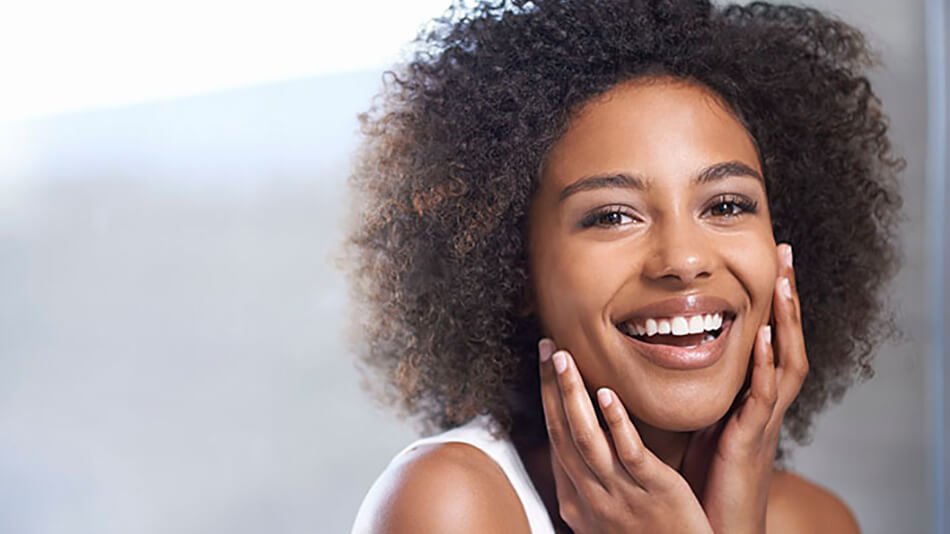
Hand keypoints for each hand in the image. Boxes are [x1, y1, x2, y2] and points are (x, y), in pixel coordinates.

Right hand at [539, 338, 713, 533]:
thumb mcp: (606, 516)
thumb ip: (592, 480)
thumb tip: (581, 443)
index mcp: (577, 498)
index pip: (555, 438)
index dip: (547, 397)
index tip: (547, 361)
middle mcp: (592, 495)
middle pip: (563, 433)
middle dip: (552, 387)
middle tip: (548, 347)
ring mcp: (621, 494)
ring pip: (586, 440)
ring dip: (571, 396)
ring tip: (565, 359)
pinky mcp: (656, 492)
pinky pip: (630, 455)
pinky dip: (616, 424)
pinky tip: (607, 396)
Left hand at [681, 243, 808, 533]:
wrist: (717, 522)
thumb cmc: (706, 476)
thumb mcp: (700, 420)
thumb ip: (696, 389)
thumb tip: (668, 354)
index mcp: (749, 396)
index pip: (767, 338)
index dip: (770, 301)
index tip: (768, 262)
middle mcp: (763, 403)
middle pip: (786, 340)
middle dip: (787, 298)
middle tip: (785, 254)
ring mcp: (762, 420)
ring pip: (786, 362)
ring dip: (787, 322)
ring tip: (784, 283)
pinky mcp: (752, 439)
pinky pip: (765, 397)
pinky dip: (768, 366)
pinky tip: (767, 338)